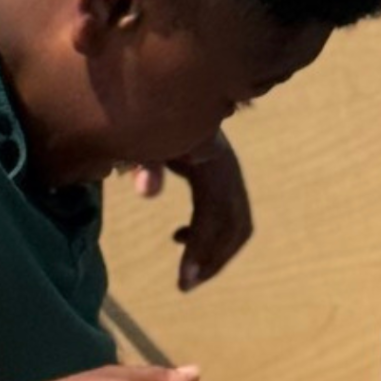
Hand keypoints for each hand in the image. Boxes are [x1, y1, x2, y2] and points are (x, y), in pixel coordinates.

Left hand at [132, 130, 252, 289]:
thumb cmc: (145, 121)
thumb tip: (146, 193)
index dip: (203, 248)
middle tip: (185, 286)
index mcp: (211, 158)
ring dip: (217, 253)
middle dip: (213, 258)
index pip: (216, 213)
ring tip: (188, 276)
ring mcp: (229, 171)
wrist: (158, 94)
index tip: (183, 281)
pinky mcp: (223, 176)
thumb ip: (145, 164)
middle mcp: (227, 166)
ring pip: (238, 222)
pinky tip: (180, 238)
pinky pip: (232, 215)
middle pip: (235, 223)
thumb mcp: (142, 142)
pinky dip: (215, 237)